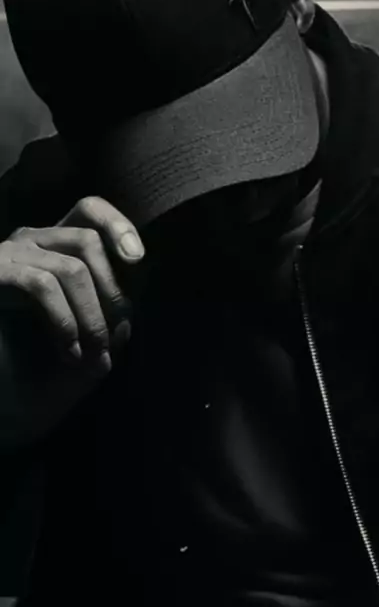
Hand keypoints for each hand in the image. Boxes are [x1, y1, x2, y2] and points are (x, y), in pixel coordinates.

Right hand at [0, 196, 144, 447]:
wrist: (8, 397)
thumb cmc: (46, 361)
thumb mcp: (92, 323)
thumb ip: (114, 294)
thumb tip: (137, 267)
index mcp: (56, 245)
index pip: (89, 209)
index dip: (117, 225)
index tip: (137, 259)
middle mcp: (31, 242)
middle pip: (87, 238)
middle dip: (110, 293)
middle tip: (111, 343)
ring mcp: (8, 256)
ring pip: (71, 268)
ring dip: (92, 318)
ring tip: (94, 357)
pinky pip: (42, 285)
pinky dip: (64, 322)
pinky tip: (70, 352)